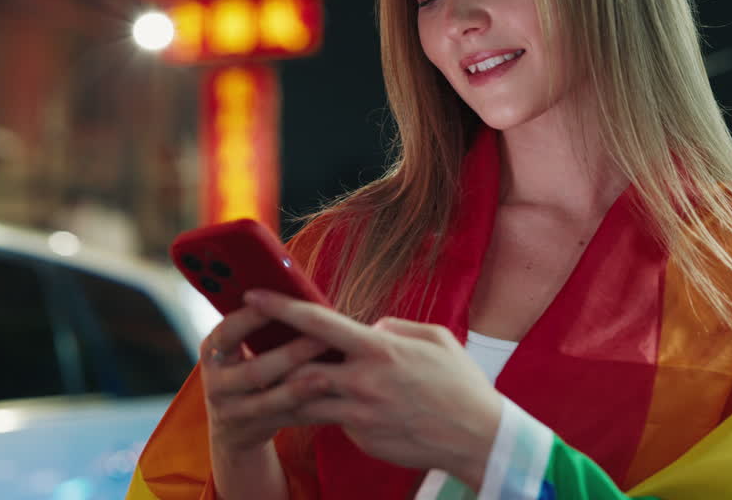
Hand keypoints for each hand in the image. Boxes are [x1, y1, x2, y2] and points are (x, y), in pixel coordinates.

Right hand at [198, 303, 333, 498]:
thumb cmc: (250, 368)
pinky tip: (330, 400)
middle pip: (255, 370)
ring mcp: (232, 411)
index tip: (280, 301)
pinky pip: (284, 420)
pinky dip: (308, 408)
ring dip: (301, 386)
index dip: (253, 317)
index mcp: (213, 350)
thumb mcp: (241, 348)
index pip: (230, 331)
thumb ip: (260, 325)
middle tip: (322, 338)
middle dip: (290, 354)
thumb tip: (297, 288)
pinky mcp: (252, 432)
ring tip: (330, 375)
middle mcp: (216, 382)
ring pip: (270, 400)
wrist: (234, 429)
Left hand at [244, 290, 502, 490]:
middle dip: (273, 356)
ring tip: (277, 377)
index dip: (281, 306)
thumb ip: (394, 328)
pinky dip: (325, 409)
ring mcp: (359, 414)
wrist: (477, 437)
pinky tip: (328, 402)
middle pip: (299, 366)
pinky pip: (331, 420)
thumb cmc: (459, 384)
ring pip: (306, 398)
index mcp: (379, 349)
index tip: (254, 294)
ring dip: (291, 387)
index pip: (318, 322)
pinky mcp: (360, 437)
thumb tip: (367, 327)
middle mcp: (363, 381)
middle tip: (255, 345)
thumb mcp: (435, 338)